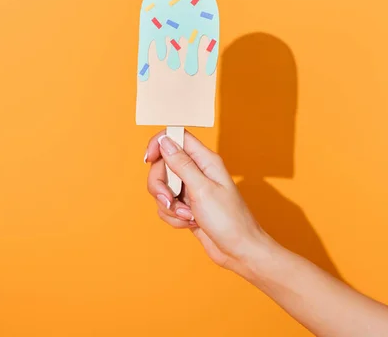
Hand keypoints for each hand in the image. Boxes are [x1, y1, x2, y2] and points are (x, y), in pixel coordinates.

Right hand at [145, 130, 270, 271]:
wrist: (239, 251)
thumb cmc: (229, 221)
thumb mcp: (202, 190)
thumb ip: (181, 164)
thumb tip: (165, 141)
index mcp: (205, 161)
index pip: (176, 137)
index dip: (159, 144)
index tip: (149, 159)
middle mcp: (197, 172)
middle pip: (162, 166)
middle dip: (160, 186)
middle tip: (169, 200)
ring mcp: (191, 190)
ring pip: (162, 189)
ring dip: (169, 206)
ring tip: (188, 217)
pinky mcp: (187, 207)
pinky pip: (167, 206)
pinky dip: (174, 217)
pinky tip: (190, 224)